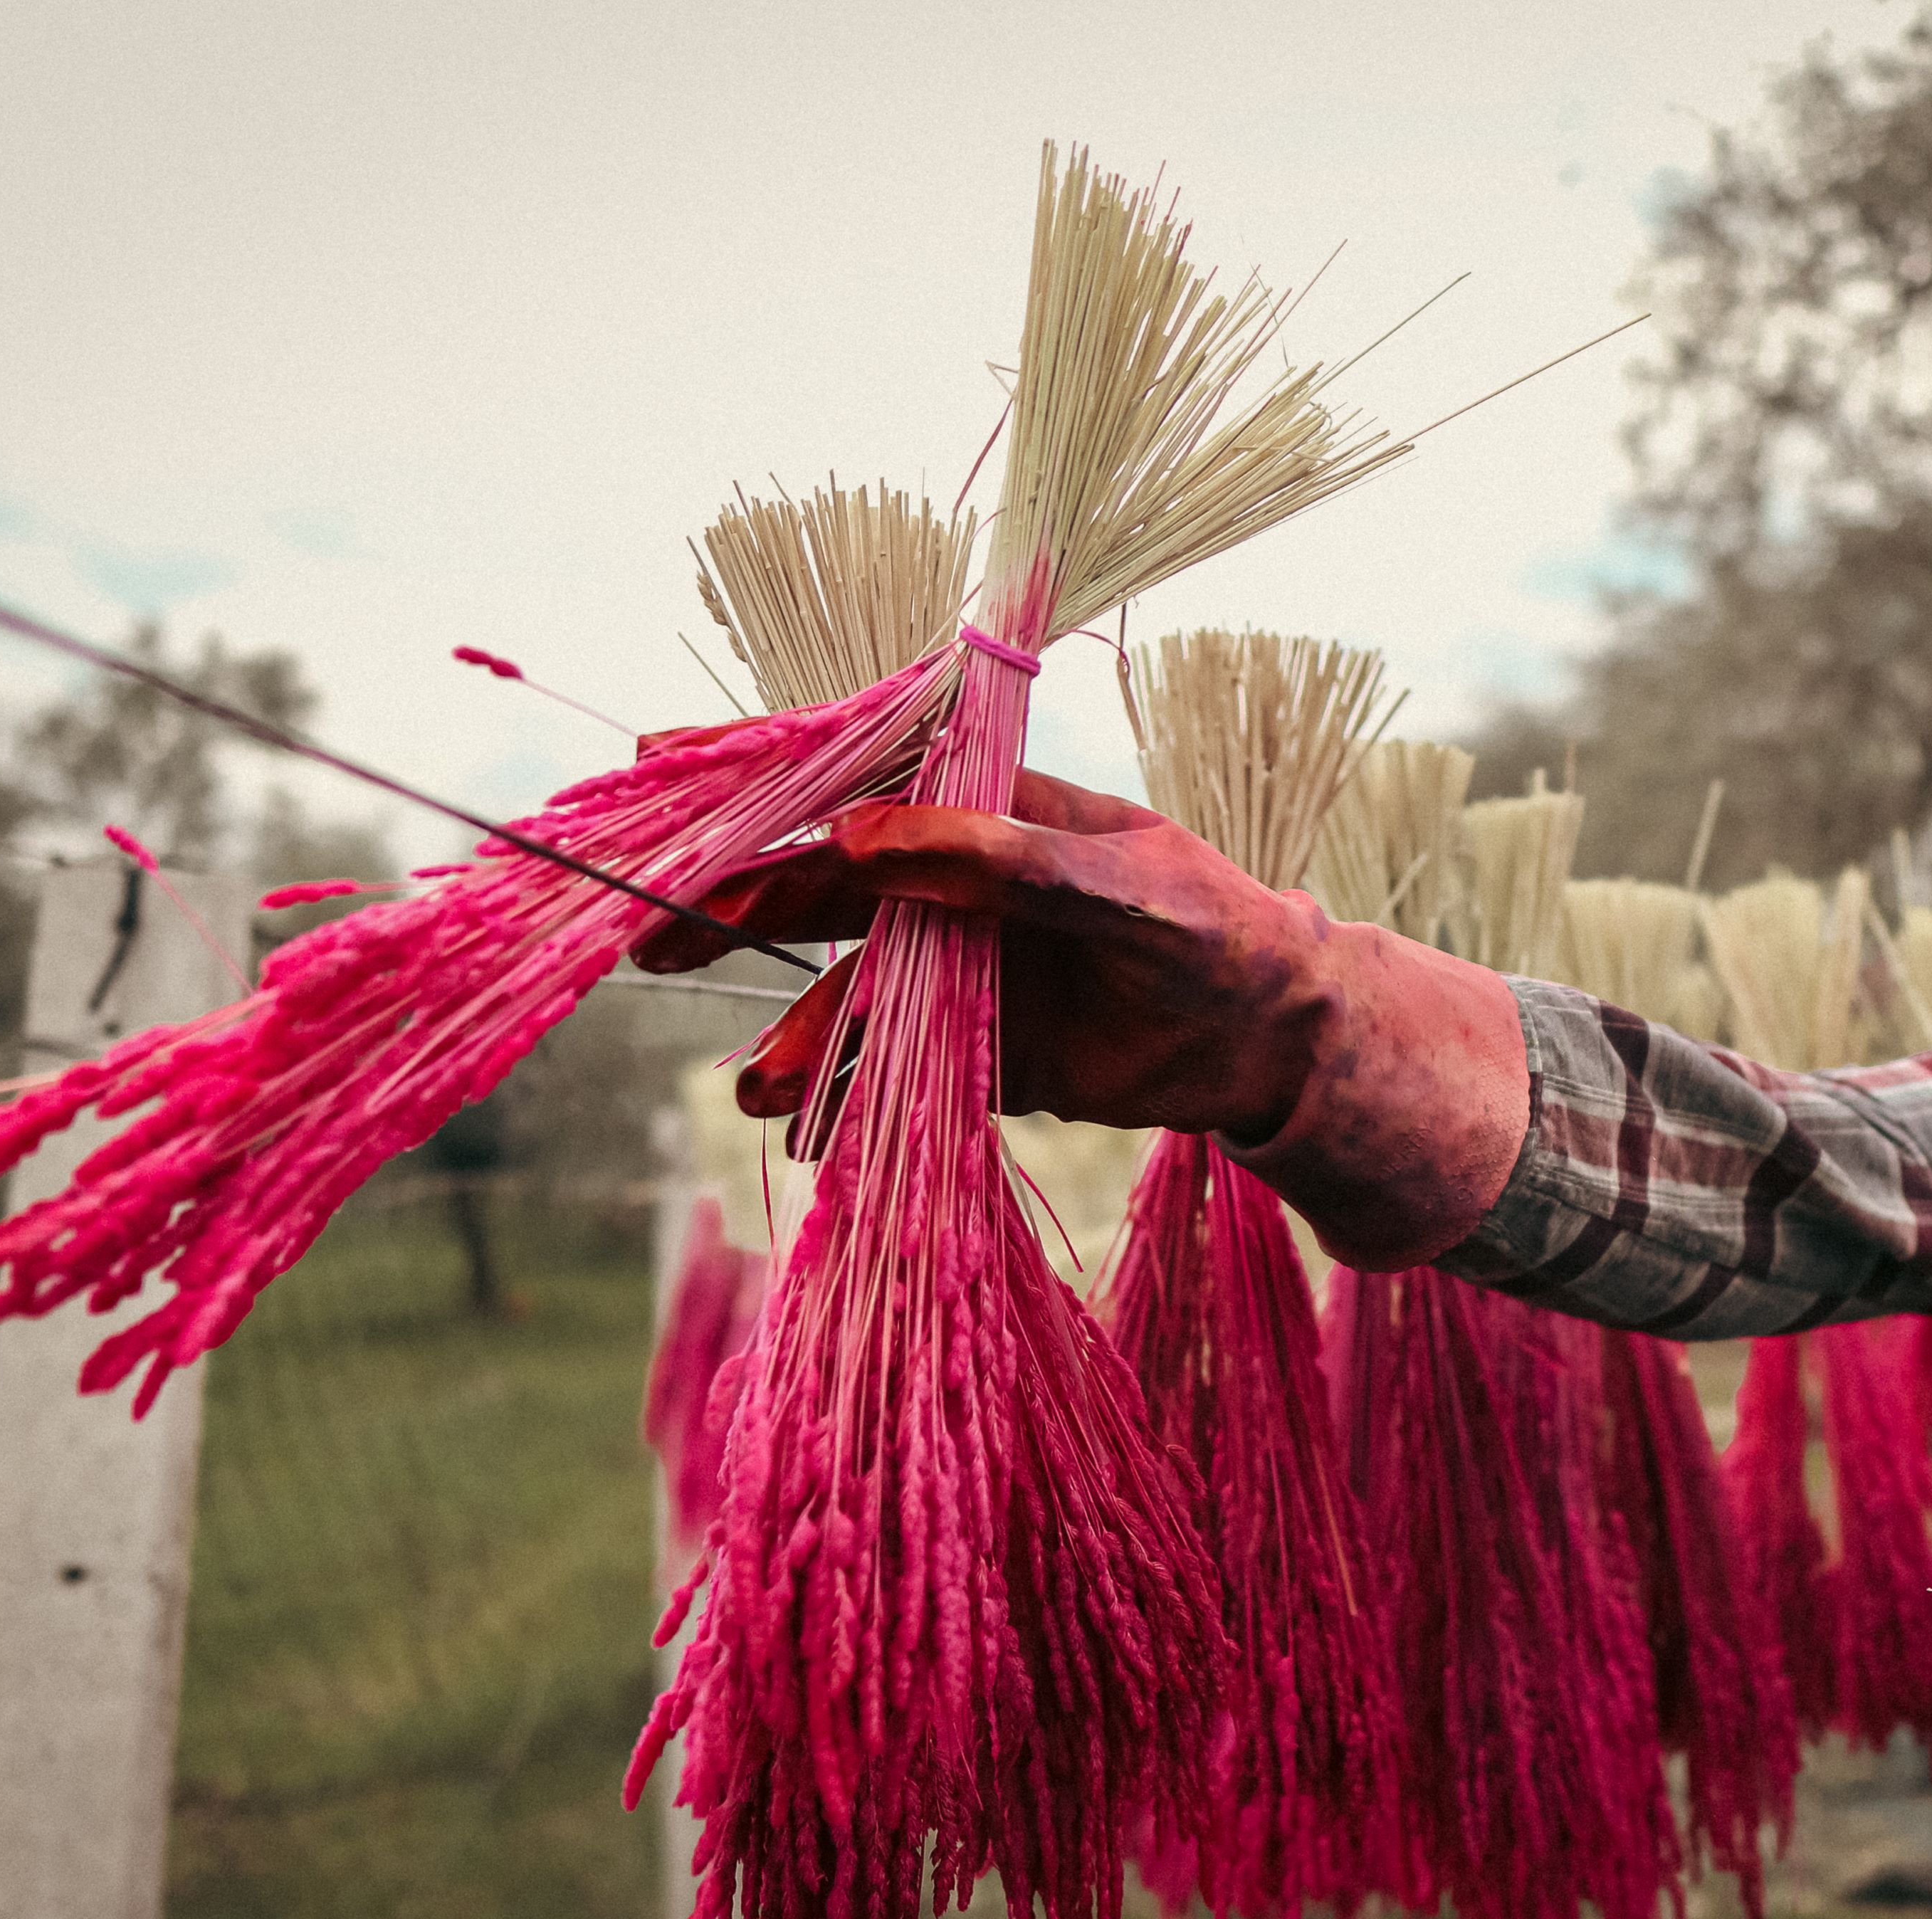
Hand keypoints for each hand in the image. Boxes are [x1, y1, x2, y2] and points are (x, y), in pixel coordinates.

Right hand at [631, 771, 1530, 1268]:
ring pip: (851, 993)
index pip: (854, 781)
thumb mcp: (1117, 885)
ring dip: (797, 1035)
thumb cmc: (1212, 928)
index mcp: (984, 809)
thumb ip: (997, 860)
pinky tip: (805, 1124)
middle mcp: (955, 883)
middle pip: (820, 892)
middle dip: (736, 919)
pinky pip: (892, 1067)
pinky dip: (845, 1094)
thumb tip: (861, 838)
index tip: (665, 783)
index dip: (759, 784)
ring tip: (758, 1088)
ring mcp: (961, 969)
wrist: (1277, 1039)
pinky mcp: (977, 1051)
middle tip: (654, 945)